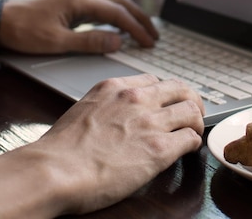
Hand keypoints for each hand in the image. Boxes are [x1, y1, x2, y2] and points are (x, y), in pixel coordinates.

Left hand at [0, 0, 158, 54]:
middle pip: (120, 3)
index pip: (117, 14)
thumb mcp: (56, 42)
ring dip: (129, 15)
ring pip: (112, 2)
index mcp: (80, 1)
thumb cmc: (22, 31)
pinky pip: (101, 7)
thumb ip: (89, 42)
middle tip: (154, 35)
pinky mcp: (71, 5)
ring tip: (142, 30)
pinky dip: (116, 15)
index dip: (136, 29)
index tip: (149, 43)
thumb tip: (118, 42)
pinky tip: (119, 25)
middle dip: (139, 18)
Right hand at [37, 74, 204, 214]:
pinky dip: (193, 142)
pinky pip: (191, 138)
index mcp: (114, 87)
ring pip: (191, 110)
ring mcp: (150, 122)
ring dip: (196, 121)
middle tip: (192, 112)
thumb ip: (104, 107)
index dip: (164, 93)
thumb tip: (112, 119)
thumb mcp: (83, 110)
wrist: (55, 170)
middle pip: (180, 88)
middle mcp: (135, 99)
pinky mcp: (159, 149)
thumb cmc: (60, 150)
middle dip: (190, 100)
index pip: (153, 81)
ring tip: (193, 131)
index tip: (167, 103)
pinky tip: (188, 149)